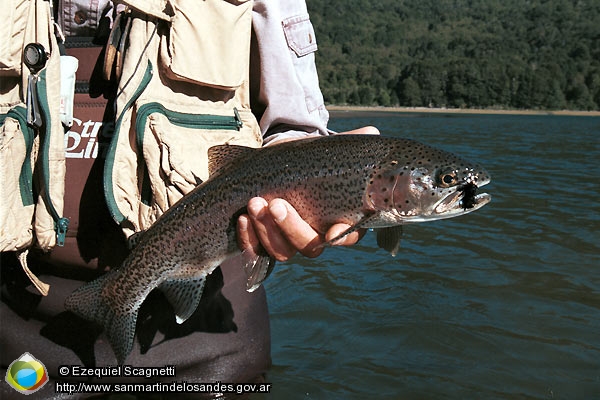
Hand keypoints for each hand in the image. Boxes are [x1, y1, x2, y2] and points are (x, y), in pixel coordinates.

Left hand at [237, 126, 379, 261]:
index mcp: (338, 218)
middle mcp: (315, 234)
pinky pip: (256, 251)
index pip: (348, 236)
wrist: (272, 163)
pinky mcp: (263, 241)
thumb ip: (346, 145)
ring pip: (283, 251)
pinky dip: (249, 238)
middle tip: (276, 204)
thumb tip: (370, 132)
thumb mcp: (323, 150)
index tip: (333, 231)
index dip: (343, 236)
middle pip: (310, 246)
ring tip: (254, 203)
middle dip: (292, 227)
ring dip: (268, 231)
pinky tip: (244, 218)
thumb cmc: (304, 160)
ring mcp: (288, 240)